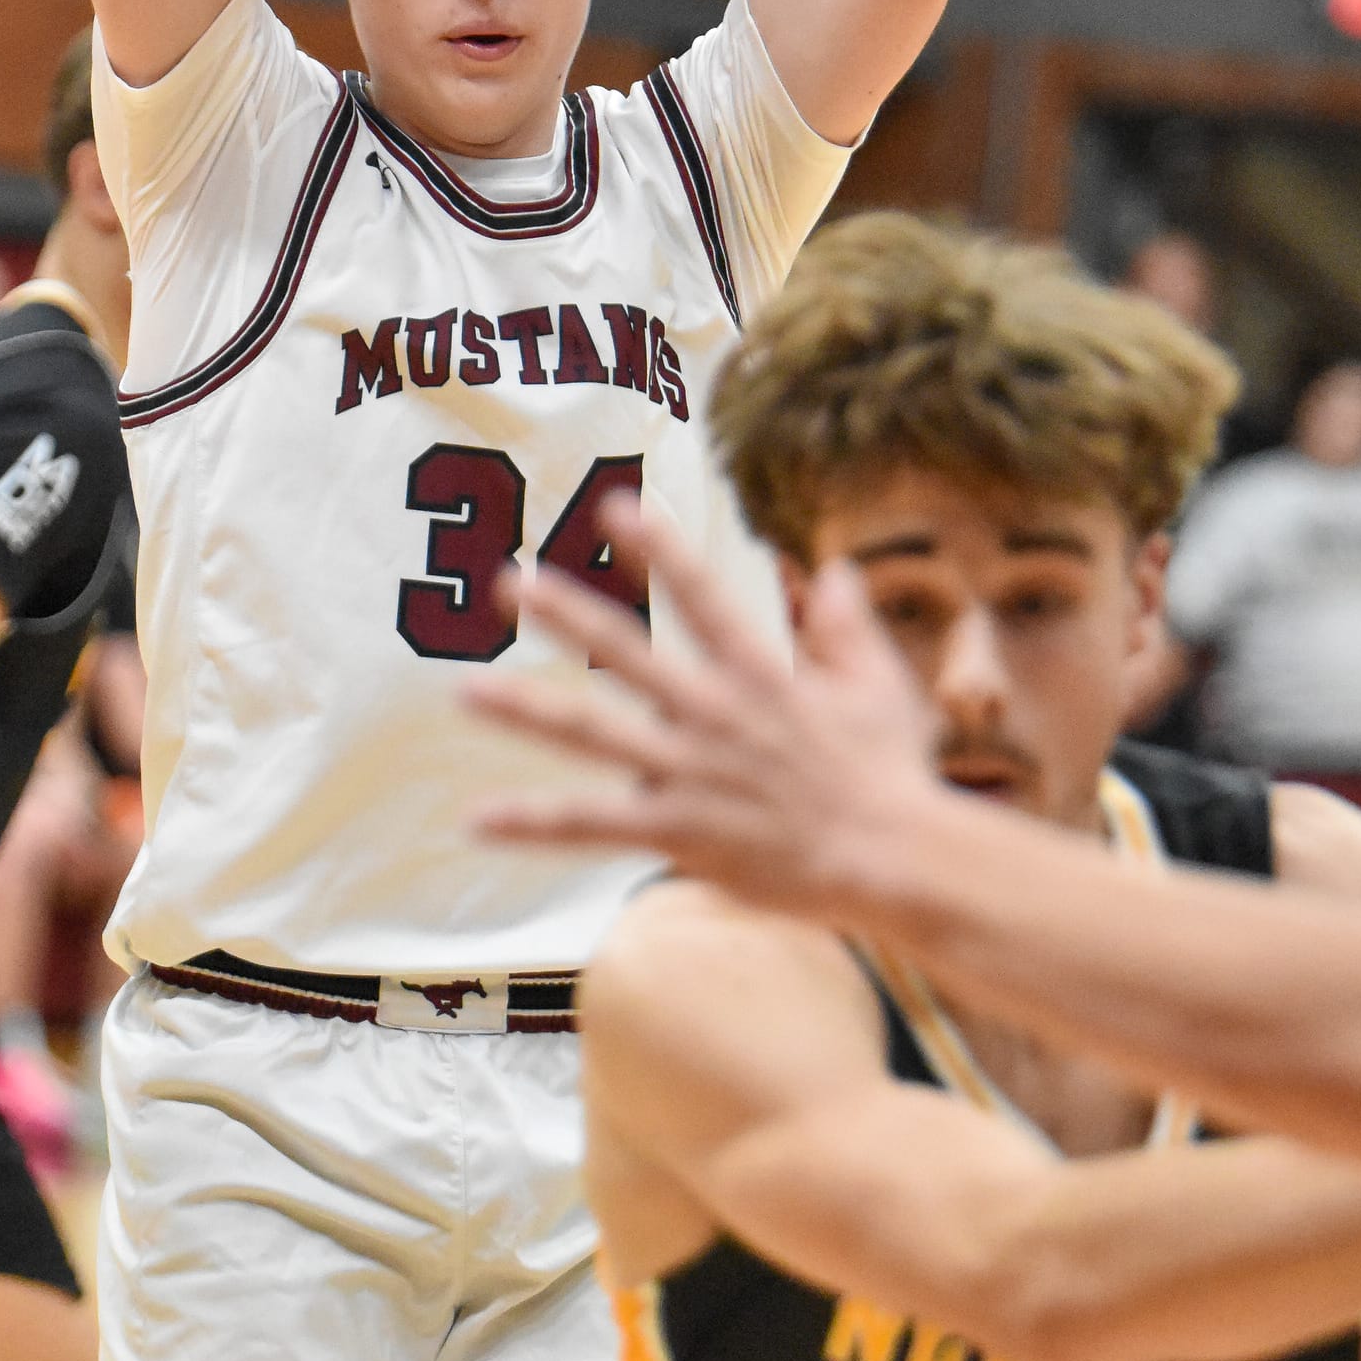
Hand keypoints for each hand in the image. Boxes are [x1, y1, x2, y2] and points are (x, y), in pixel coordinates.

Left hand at [464, 493, 941, 914]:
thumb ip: (845, 625)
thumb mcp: (878, 686)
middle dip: (566, 613)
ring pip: (592, 733)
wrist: (895, 856)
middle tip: (510, 579)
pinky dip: (534, 822)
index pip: (701, 597)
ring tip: (465, 690)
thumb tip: (835, 566)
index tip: (617, 505)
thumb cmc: (892, 776)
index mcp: (759, 675)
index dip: (660, 549)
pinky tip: (477, 819)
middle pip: (625, 653)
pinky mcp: (678, 829)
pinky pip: (592, 824)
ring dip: (525, 709)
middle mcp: (714, 714)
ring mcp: (690, 771)